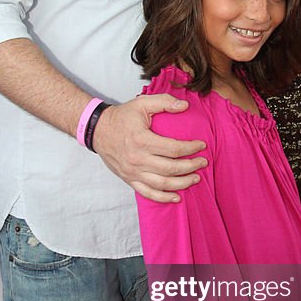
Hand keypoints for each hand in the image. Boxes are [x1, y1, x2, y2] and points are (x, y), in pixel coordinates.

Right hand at [92, 94, 206, 200]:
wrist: (97, 130)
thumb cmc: (121, 117)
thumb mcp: (142, 103)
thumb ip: (164, 102)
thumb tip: (184, 106)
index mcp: (142, 140)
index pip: (174, 148)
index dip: (191, 148)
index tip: (201, 145)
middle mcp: (138, 159)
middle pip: (171, 168)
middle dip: (191, 166)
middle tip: (203, 162)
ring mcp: (133, 172)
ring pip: (162, 184)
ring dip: (182, 183)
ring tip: (196, 178)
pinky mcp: (129, 179)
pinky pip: (148, 193)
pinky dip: (163, 198)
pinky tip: (177, 197)